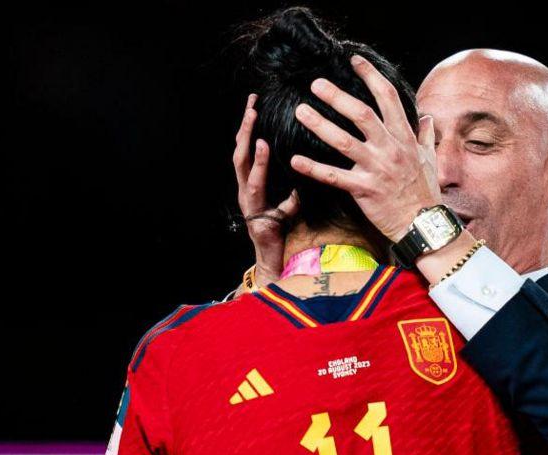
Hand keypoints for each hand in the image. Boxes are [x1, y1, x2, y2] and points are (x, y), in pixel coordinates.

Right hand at [233, 93, 298, 286]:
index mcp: (252, 183)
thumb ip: (293, 190)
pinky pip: (254, 184)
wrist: (272, 259)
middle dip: (245, 126)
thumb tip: (307, 173)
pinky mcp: (252, 209)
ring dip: (248, 139)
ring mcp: (246, 199)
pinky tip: (264, 149)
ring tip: (254, 119)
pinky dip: (259, 165)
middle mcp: (245, 187)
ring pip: (242, 164)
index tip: (255, 103)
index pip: (249, 149)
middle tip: (252, 103)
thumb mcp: (289, 205)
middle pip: (240, 150)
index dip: (251, 127)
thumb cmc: (279, 231)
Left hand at [288, 54, 440, 241]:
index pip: (388, 98)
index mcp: (404, 137)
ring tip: (300, 111)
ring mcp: (377, 169)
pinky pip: (335, 176)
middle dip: (337, 96)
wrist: (423, 224)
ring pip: (344, 141)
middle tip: (315, 83)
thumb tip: (427, 117)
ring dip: (320, 125)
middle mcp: (390, 149)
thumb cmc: (425, 192)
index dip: (371, 76)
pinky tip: (295, 160)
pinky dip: (314, 168)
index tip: (355, 61)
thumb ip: (425, 136)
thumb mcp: (429, 159)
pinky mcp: (364, 190)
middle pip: (361, 114)